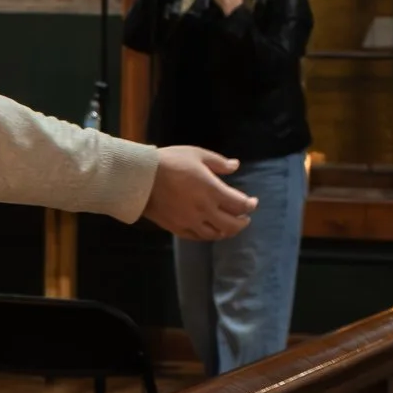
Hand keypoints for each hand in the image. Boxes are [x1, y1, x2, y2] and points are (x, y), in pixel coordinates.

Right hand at [141, 146, 258, 240]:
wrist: (140, 178)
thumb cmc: (169, 162)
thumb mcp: (197, 154)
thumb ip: (219, 162)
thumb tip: (235, 166)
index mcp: (212, 191)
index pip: (240, 205)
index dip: (250, 205)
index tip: (253, 202)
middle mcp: (205, 210)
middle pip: (232, 225)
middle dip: (243, 222)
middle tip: (245, 217)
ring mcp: (191, 222)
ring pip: (216, 234)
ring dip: (227, 231)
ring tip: (229, 225)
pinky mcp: (177, 228)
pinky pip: (198, 237)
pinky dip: (208, 235)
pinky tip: (210, 229)